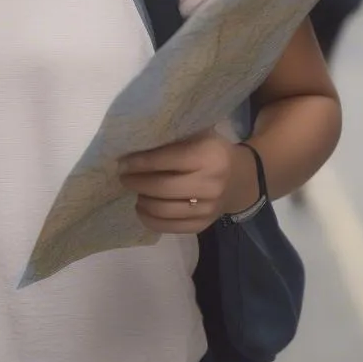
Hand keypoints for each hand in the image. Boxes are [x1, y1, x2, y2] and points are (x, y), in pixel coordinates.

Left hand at [119, 132, 251, 234]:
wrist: (240, 178)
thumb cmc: (211, 150)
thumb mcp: (199, 134)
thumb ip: (173, 136)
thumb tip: (135, 141)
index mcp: (208, 156)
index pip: (166, 160)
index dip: (139, 162)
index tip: (122, 162)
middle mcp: (210, 184)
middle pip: (161, 188)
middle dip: (136, 182)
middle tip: (123, 177)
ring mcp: (208, 208)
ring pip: (162, 210)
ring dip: (141, 201)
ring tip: (135, 191)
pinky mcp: (203, 225)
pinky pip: (169, 227)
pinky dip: (149, 219)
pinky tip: (142, 207)